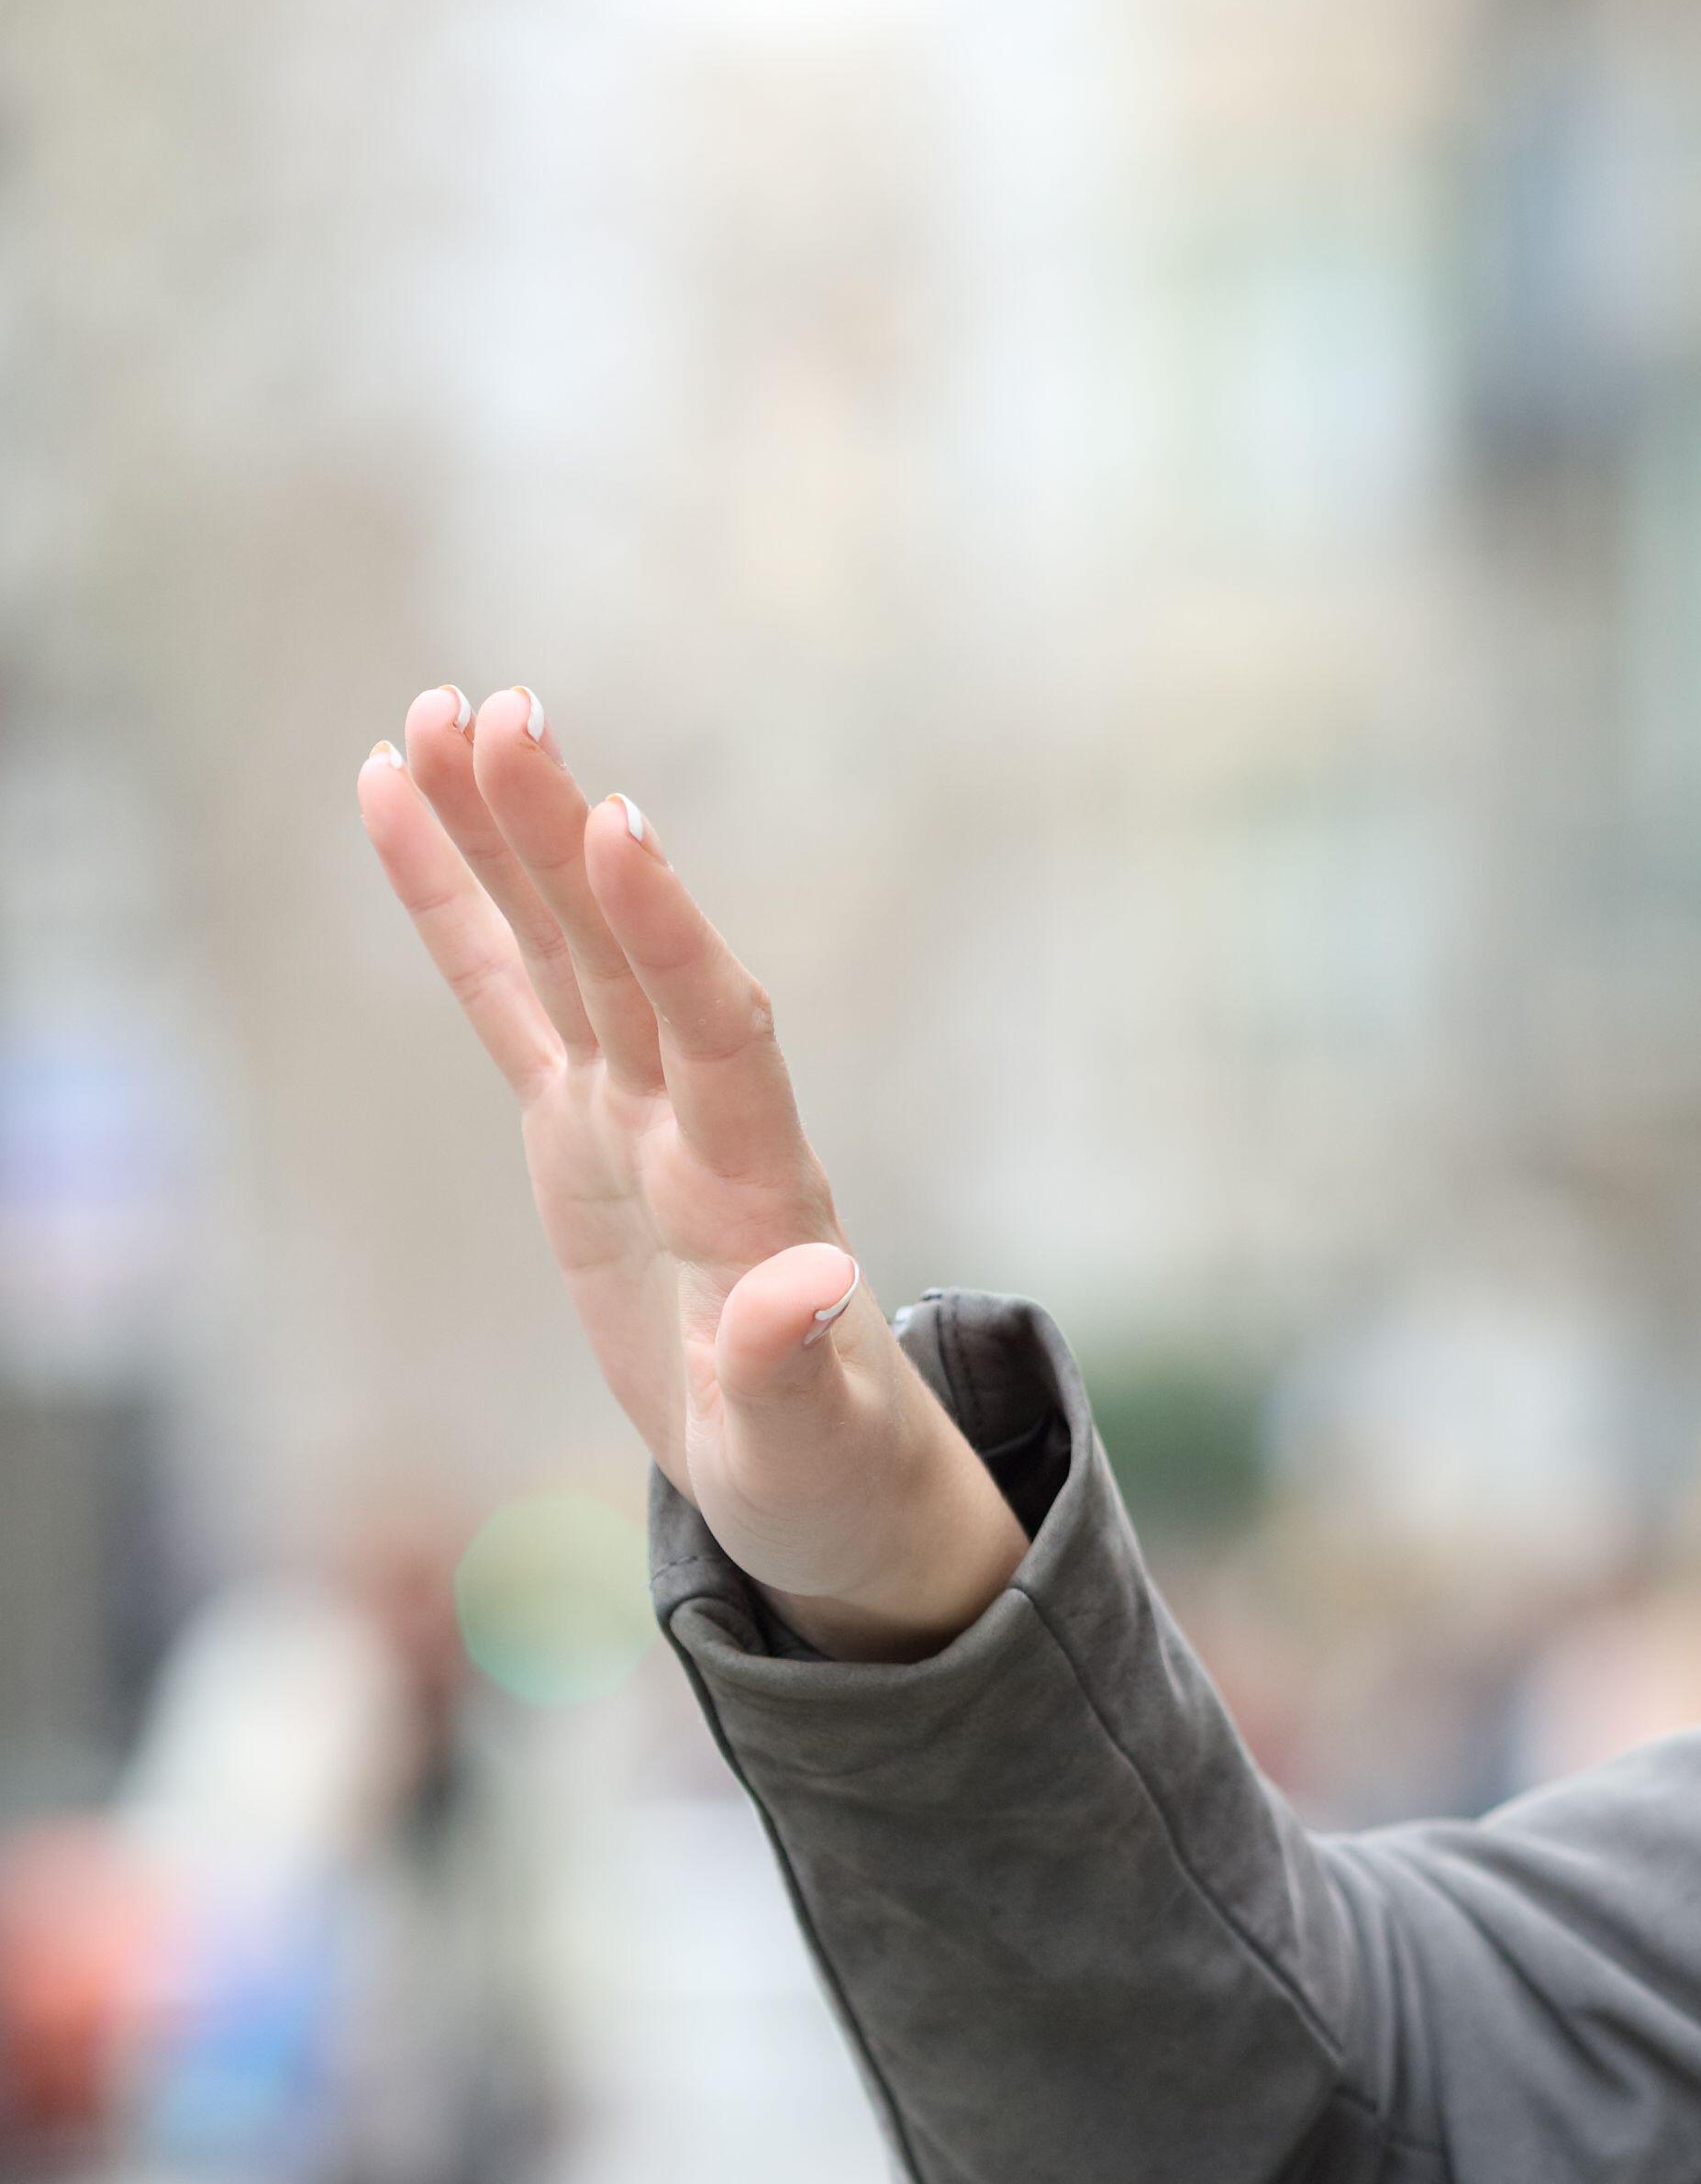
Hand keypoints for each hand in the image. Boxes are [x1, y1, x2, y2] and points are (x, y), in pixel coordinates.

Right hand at [355, 688, 1026, 1659]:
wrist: (819, 1472)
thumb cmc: (823, 1462)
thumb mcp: (804, 1441)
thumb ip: (794, 1366)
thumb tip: (815, 1286)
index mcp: (754, 1187)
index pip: (714, 1029)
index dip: (667, 932)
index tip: (616, 822)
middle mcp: (694, 1121)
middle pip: (622, 956)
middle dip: (558, 837)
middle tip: (499, 712)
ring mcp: (631, 1112)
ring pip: (558, 950)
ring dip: (502, 834)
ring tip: (439, 711)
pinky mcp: (578, 1126)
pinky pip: (505, 996)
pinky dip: (456, 904)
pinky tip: (394, 796)